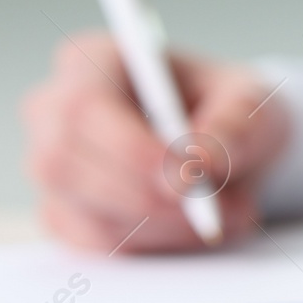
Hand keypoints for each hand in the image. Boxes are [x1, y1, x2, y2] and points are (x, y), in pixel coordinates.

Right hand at [23, 33, 291, 252]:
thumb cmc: (231, 108)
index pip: (85, 105)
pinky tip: (197, 228)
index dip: (129, 147)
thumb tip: (199, 164)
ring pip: (83, 212)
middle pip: (67, 164)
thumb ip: (232, 125)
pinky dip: (154, 242)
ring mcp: (51, 165)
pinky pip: (95, 243)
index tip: (187, 177)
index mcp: (93, 59)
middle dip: (147, 196)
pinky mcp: (64, 212)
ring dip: (161, 225)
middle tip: (215, 210)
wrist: (231, 144)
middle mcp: (55, 110)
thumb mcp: (251, 102)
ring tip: (227, 214)